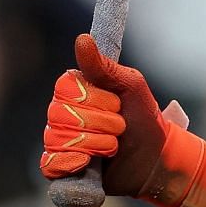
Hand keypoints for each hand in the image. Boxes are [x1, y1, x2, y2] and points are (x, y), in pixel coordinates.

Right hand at [39, 34, 180, 196]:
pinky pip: (50, 164)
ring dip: (97, 144)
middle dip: (102, 124)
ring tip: (113, 146)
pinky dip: (72, 164)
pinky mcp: (60, 167)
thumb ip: (105, 66)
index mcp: (74, 89)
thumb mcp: (131, 87)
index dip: (96, 100)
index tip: (117, 104)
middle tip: (120, 127)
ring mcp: (58, 140)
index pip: (66, 88)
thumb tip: (82, 39)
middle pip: (64, 115)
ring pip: (60, 139)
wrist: (155, 159)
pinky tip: (89, 163)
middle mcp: (60, 112)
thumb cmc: (143, 119)